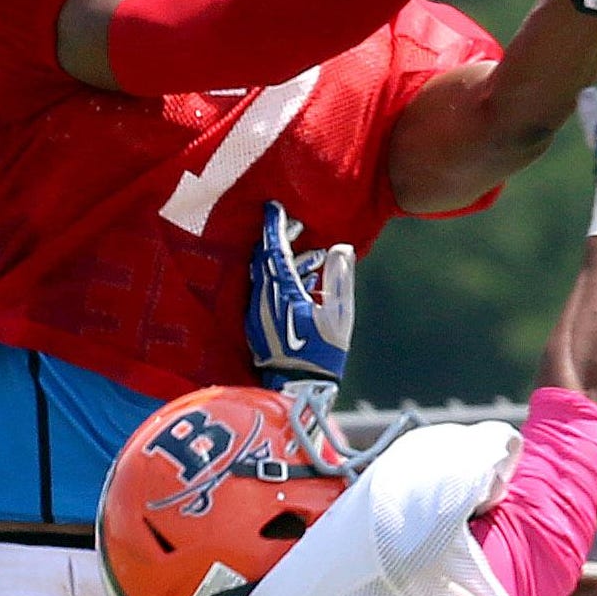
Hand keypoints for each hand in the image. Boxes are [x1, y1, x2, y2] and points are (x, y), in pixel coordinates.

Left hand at [246, 202, 354, 389]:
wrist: (298, 388)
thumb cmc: (323, 353)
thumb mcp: (340, 315)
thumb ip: (340, 278)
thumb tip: (340, 249)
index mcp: (283, 293)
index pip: (274, 251)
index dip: (275, 227)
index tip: (275, 206)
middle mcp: (263, 299)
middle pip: (264, 259)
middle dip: (279, 239)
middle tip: (298, 227)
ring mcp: (256, 312)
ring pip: (264, 274)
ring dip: (284, 261)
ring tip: (314, 260)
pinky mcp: (256, 323)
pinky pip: (264, 289)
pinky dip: (279, 278)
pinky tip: (302, 283)